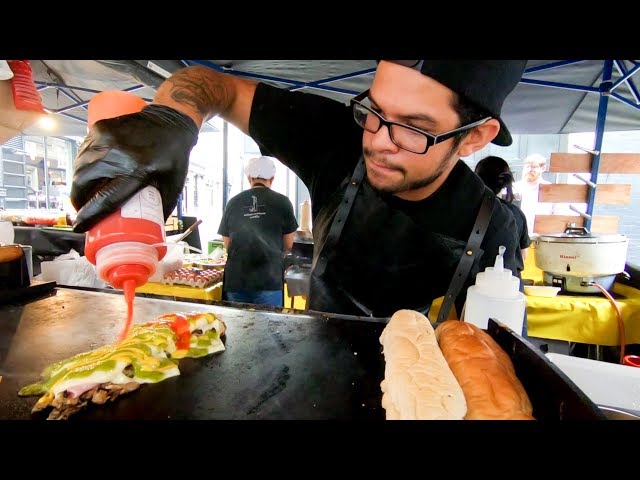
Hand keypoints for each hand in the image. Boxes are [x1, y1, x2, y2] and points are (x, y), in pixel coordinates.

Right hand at [70, 105, 198, 232]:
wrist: (171, 121)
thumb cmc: (174, 157)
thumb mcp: (172, 186)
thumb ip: (160, 209)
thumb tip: (148, 234)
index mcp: (139, 171)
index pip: (105, 199)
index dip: (89, 215)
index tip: (80, 227)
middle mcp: (119, 154)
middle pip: (84, 183)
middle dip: (78, 200)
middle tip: (82, 209)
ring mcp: (107, 138)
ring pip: (79, 167)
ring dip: (77, 183)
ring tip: (83, 194)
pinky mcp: (100, 128)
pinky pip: (83, 152)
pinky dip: (81, 166)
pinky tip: (86, 174)